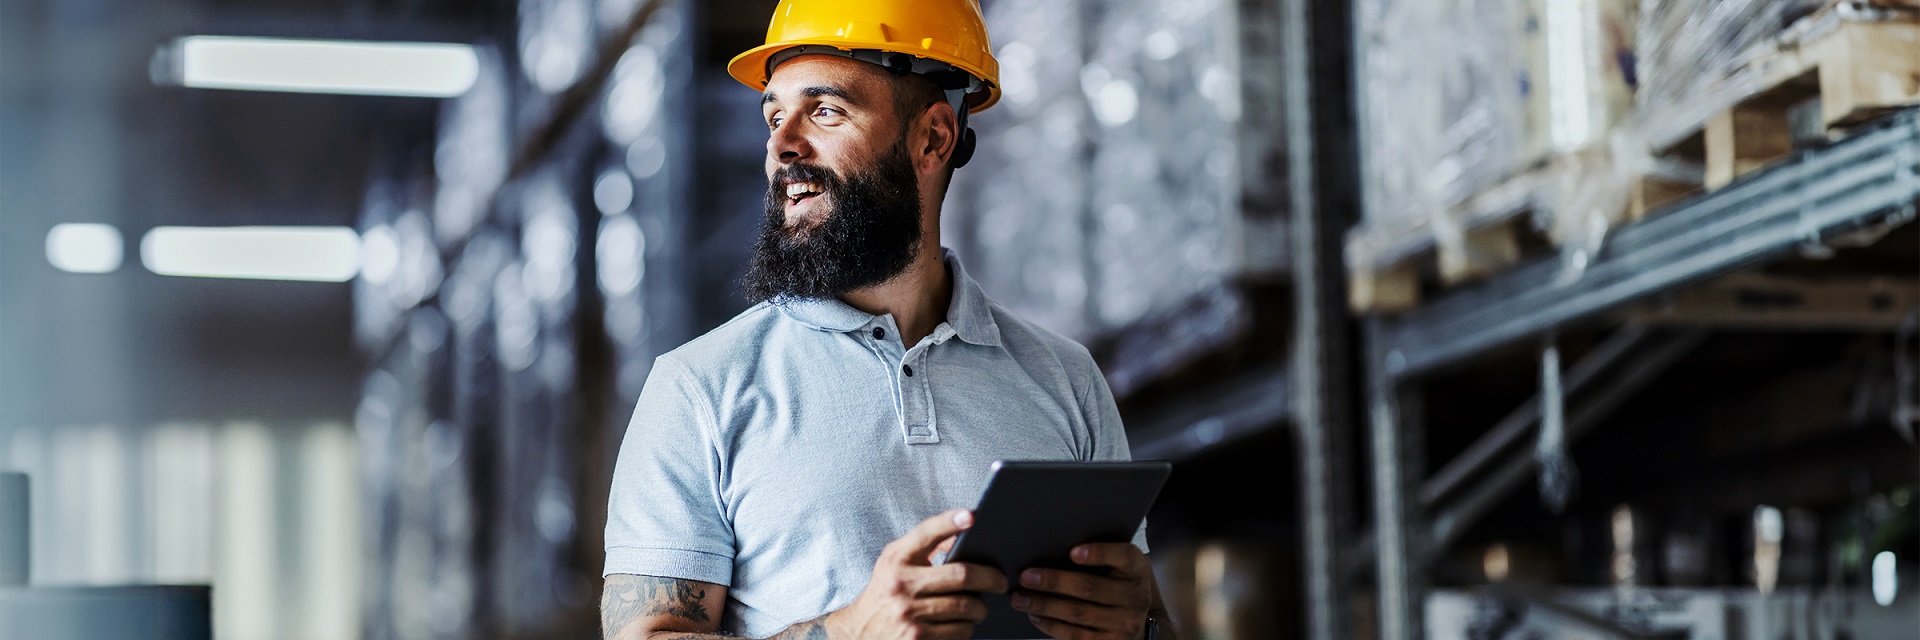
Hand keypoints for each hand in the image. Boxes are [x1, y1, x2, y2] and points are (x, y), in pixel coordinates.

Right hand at [825, 509, 1009, 639]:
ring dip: (980, 608)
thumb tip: (963, 532)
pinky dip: (967, 628)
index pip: (926, 533)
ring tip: (979, 607)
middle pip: (961, 575)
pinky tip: (962, 624)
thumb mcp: (896, 563)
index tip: (972, 516)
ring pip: (966, 607)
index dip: (949, 522)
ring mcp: (908, 613)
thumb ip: (924, 546)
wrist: (859, 633)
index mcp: (897, 559)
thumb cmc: (886, 592)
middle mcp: (901, 584)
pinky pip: (960, 631)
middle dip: (990, 578)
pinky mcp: (917, 639)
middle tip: (1001, 581)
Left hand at [1009, 543, 1152, 638]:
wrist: (1143, 617)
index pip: (1122, 556)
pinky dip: (1051, 625)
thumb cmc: (1120, 580)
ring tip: (1020, 599)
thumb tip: (1053, 547)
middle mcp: (1135, 596)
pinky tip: (1035, 616)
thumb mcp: (1120, 563)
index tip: (1073, 552)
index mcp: (1136, 568)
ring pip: (1078, 613)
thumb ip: (1100, 555)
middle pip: (1090, 587)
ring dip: (1044, 605)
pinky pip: (1076, 635)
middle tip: (1026, 577)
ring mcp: (1125, 623)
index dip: (1099, 553)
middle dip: (1054, 582)